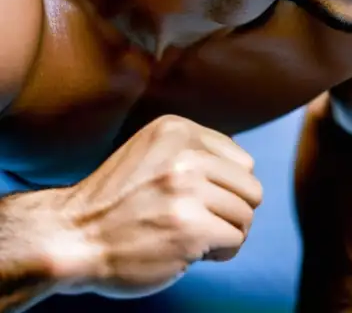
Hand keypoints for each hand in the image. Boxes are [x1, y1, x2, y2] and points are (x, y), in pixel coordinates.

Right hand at [56, 115, 262, 297]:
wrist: (68, 238)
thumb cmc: (114, 203)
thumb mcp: (151, 153)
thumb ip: (195, 152)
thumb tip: (245, 171)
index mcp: (177, 130)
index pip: (242, 161)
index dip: (226, 188)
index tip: (198, 200)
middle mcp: (185, 156)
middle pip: (250, 188)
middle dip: (231, 211)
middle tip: (200, 223)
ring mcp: (188, 192)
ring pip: (245, 216)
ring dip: (225, 233)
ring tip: (192, 237)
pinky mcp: (190, 229)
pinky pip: (235, 241)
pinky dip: (219, 253)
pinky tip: (191, 252)